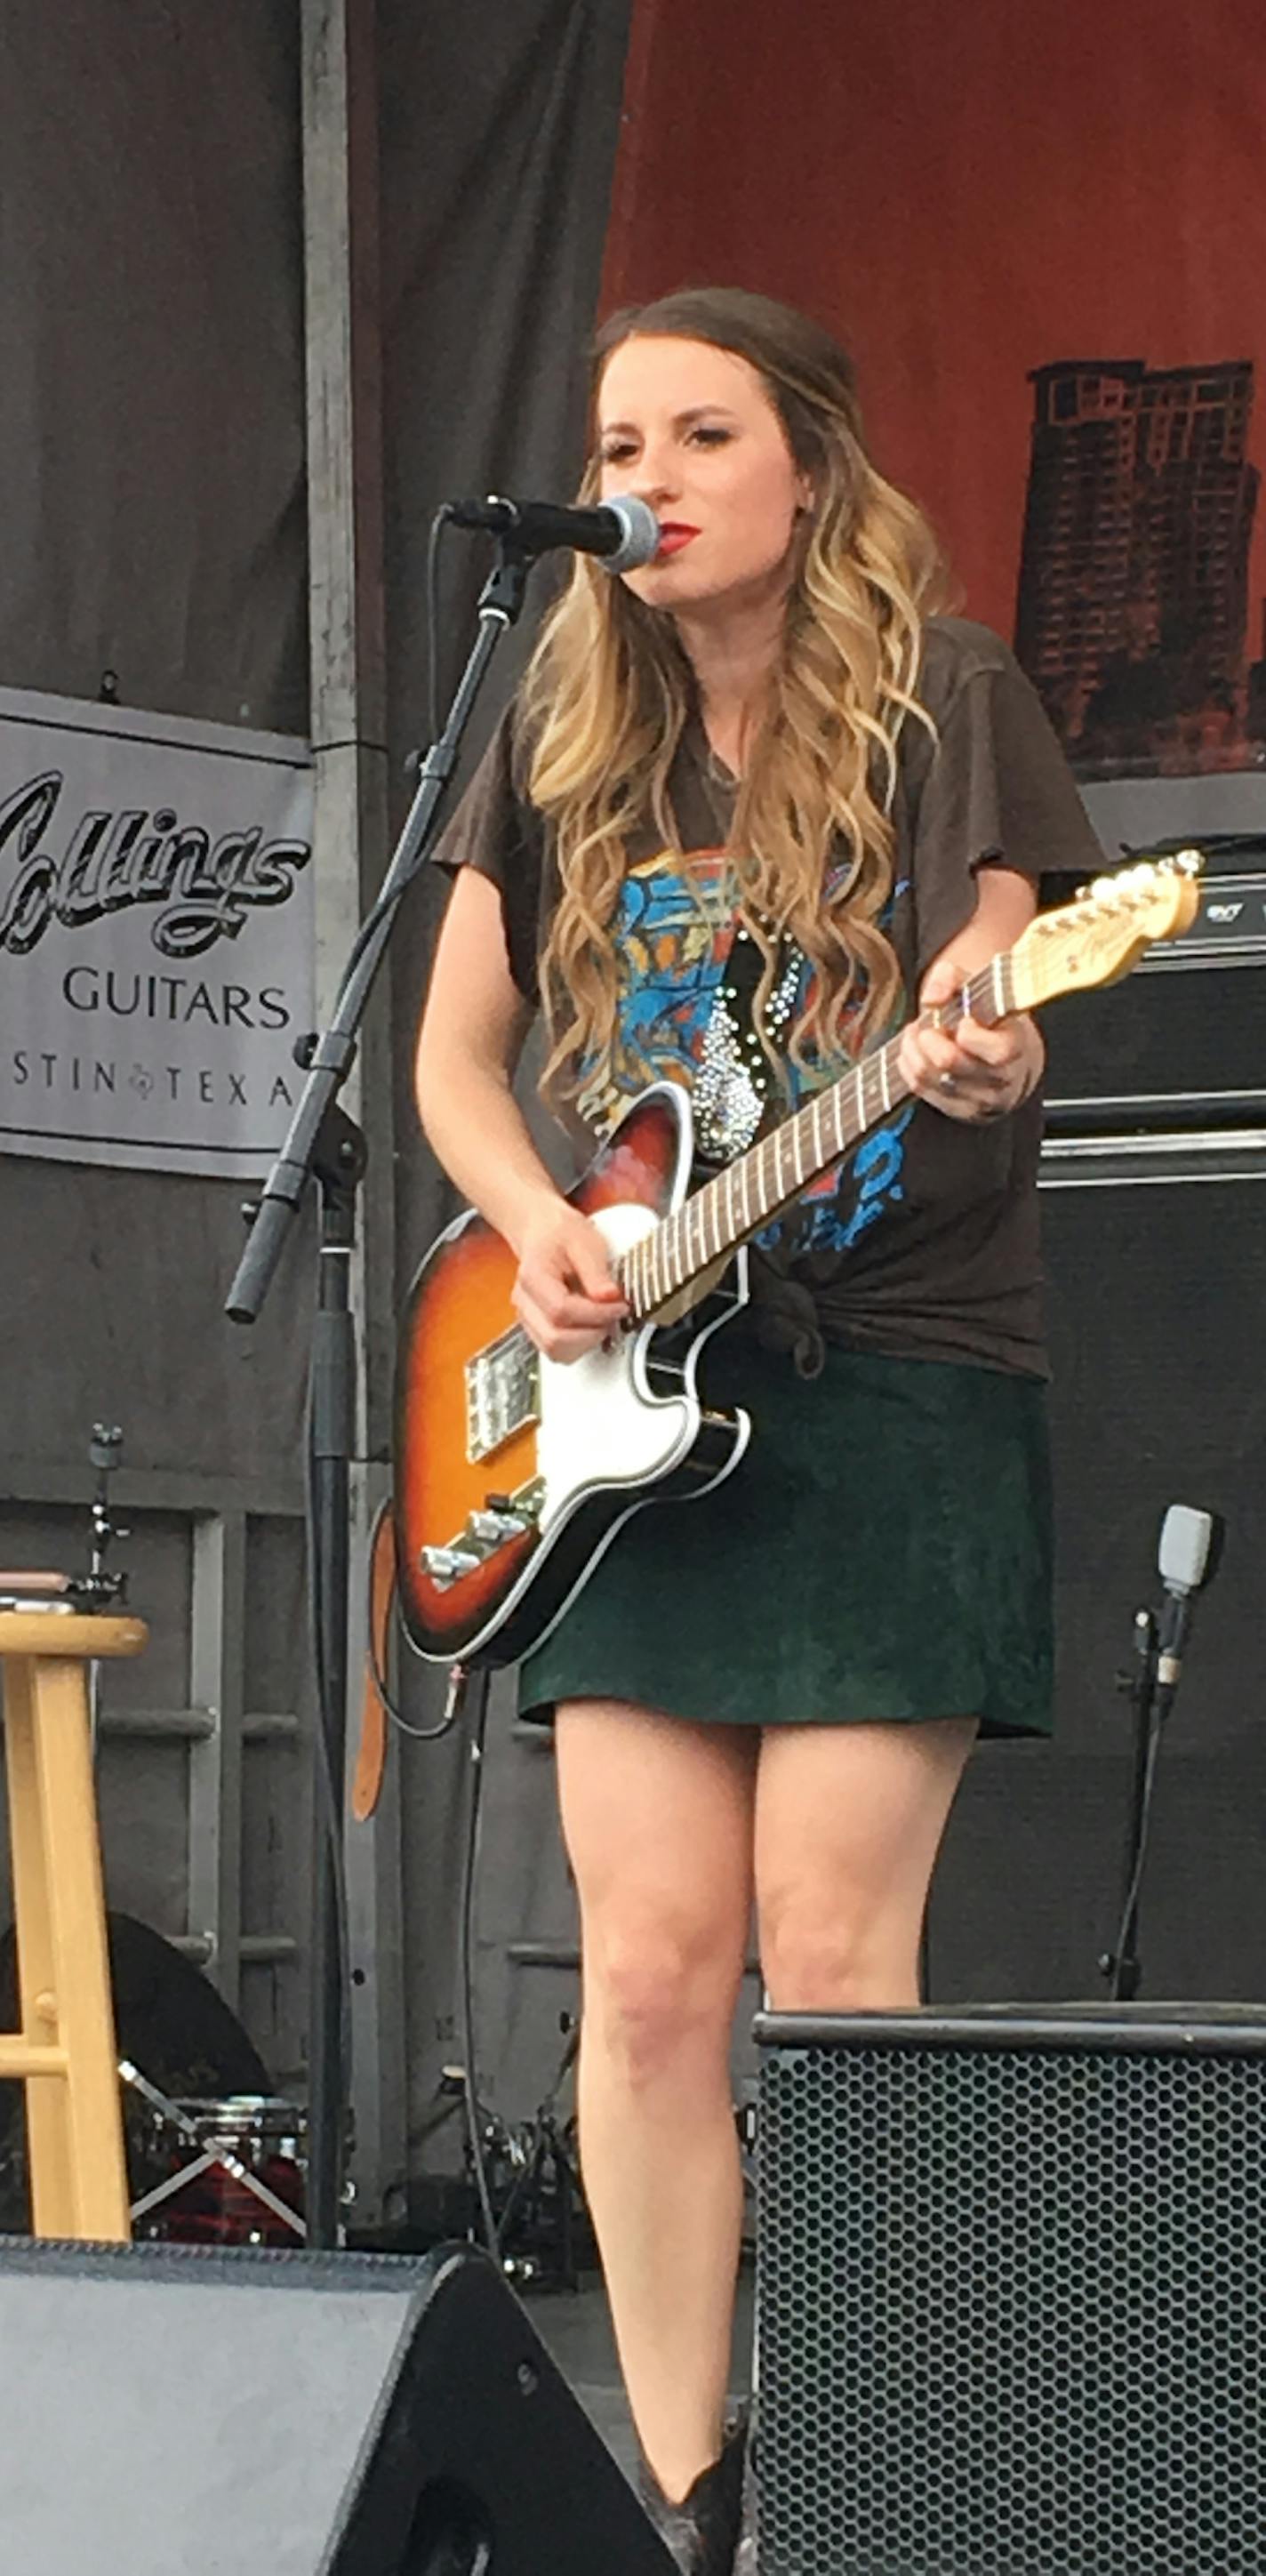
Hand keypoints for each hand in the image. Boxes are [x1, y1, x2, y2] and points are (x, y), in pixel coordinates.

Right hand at [511, 1197, 628, 1360]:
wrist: (542, 1231)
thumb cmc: (560, 1233)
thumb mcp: (584, 1240)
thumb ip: (596, 1271)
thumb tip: (609, 1297)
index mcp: (533, 1277)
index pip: (561, 1310)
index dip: (596, 1314)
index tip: (619, 1306)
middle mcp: (524, 1302)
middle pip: (554, 1339)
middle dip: (592, 1333)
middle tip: (614, 1316)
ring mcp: (528, 1318)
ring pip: (555, 1351)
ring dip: (586, 1343)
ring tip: (604, 1321)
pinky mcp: (537, 1327)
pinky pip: (557, 1350)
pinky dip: (579, 1345)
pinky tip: (592, 1326)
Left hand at [897, 957, 1042, 1122]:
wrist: (1007, 1053)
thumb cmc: (992, 1017)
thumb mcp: (978, 986)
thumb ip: (952, 978)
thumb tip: (932, 998)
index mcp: (1016, 1046)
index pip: (997, 1051)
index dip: (970, 1034)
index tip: (962, 1021)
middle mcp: (1002, 1077)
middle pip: (952, 1064)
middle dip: (929, 1039)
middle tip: (926, 1027)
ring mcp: (981, 1099)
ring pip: (931, 1078)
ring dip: (913, 1051)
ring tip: (916, 1035)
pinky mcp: (960, 1110)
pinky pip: (922, 1091)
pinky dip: (909, 1067)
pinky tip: (913, 1052)